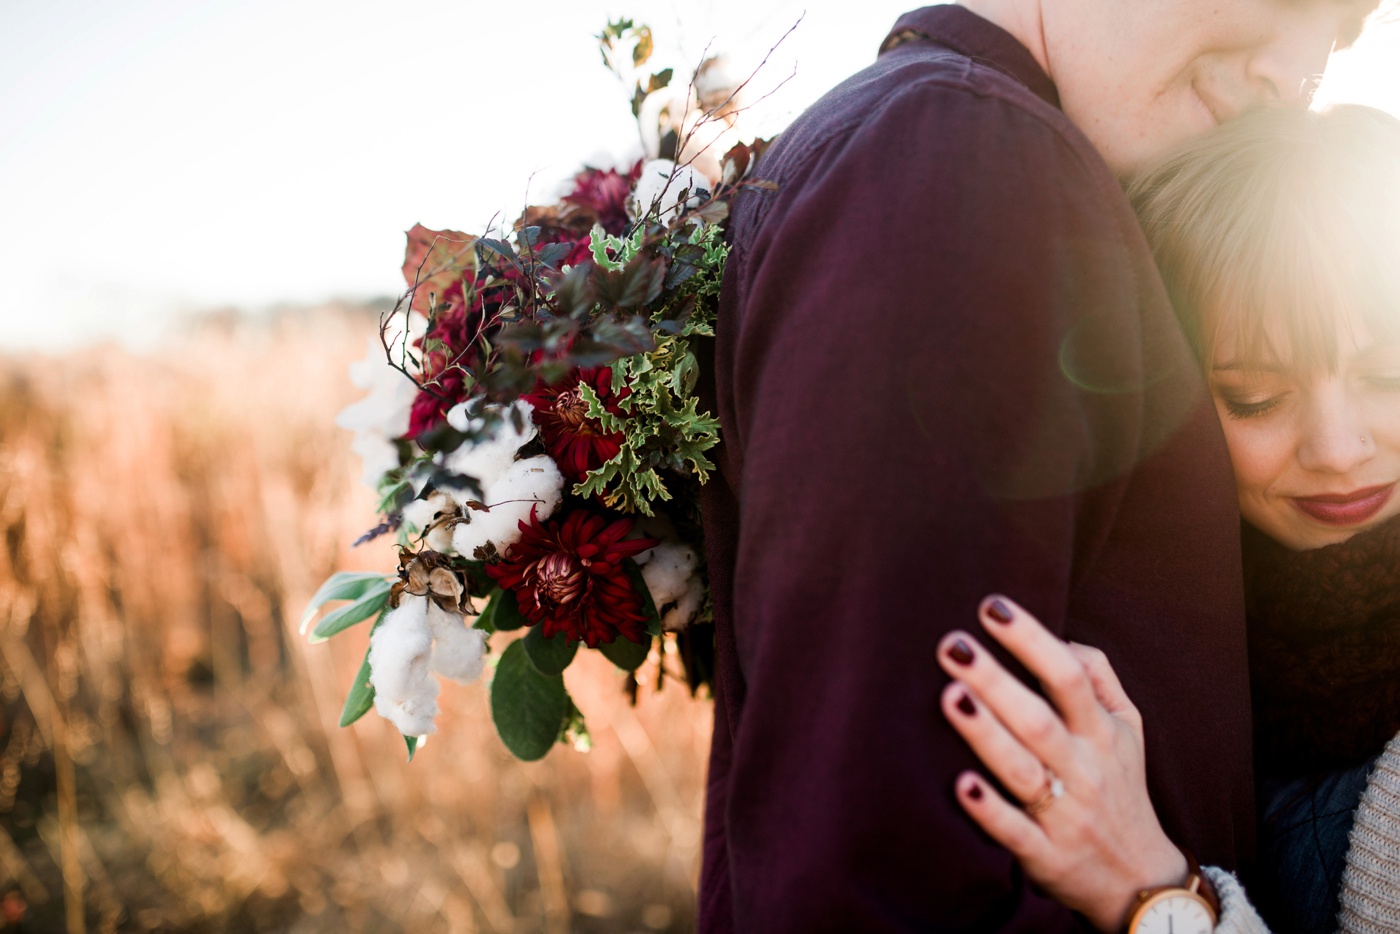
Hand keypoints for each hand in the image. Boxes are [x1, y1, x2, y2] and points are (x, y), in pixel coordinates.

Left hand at [936, 596, 1189, 932]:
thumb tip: (1062, 636)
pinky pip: (1015, 833)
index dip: (1032, 640)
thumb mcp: (1127, 729)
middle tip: (951, 643)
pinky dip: (989, 811)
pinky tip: (961, 785)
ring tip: (950, 695)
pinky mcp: (1045, 856)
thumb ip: (1099, 677)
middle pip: (1039, 719)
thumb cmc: (1120, 787)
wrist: (1140, 881)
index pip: (1069, 677)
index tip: (992, 607)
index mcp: (1100, 733)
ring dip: (987, 734)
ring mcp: (1064, 814)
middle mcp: (1083, 770)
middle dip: (996, 680)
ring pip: (1022, 771)